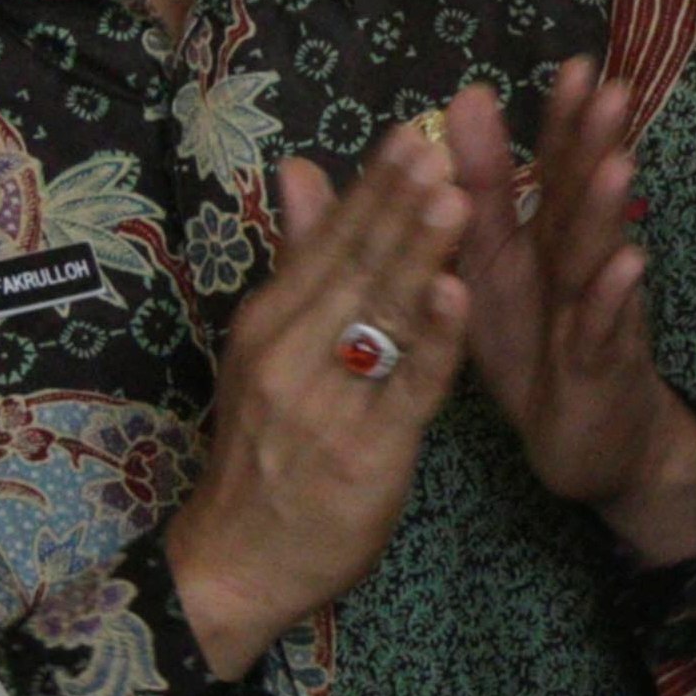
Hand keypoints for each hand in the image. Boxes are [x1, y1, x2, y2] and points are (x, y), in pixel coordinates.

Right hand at [165, 134, 472, 679]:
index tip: (417, 130)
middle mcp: (291, 355)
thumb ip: (299, 258)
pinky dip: (434, 340)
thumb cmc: (266, 449)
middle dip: (403, 204)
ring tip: (457, 195)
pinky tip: (458, 294)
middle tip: (444, 142)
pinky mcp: (366, 452)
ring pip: (383, 320)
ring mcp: (327, 405)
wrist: (236, 566)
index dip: (375, 186)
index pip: (330, 242)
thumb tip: (298, 166)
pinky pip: (407, 388)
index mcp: (270, 324)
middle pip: (357, 269)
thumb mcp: (270, 347)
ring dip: (421, 256)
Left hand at [444, 63, 695, 567]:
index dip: (558, 122)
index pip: (545, 172)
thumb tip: (436, 119)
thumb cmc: (533, 348)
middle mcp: (568, 267)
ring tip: (616, 165)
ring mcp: (590, 314)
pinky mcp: (600, 365)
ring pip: (594, 257)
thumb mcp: (487, 273)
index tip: (573, 65)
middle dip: (591, 145)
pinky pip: (604, 328)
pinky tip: (627, 263)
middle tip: (608, 89)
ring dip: (605, 212)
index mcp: (533, 243)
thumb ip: (465, 200)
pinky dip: (614, 298)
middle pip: (578, 199)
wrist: (587, 441)